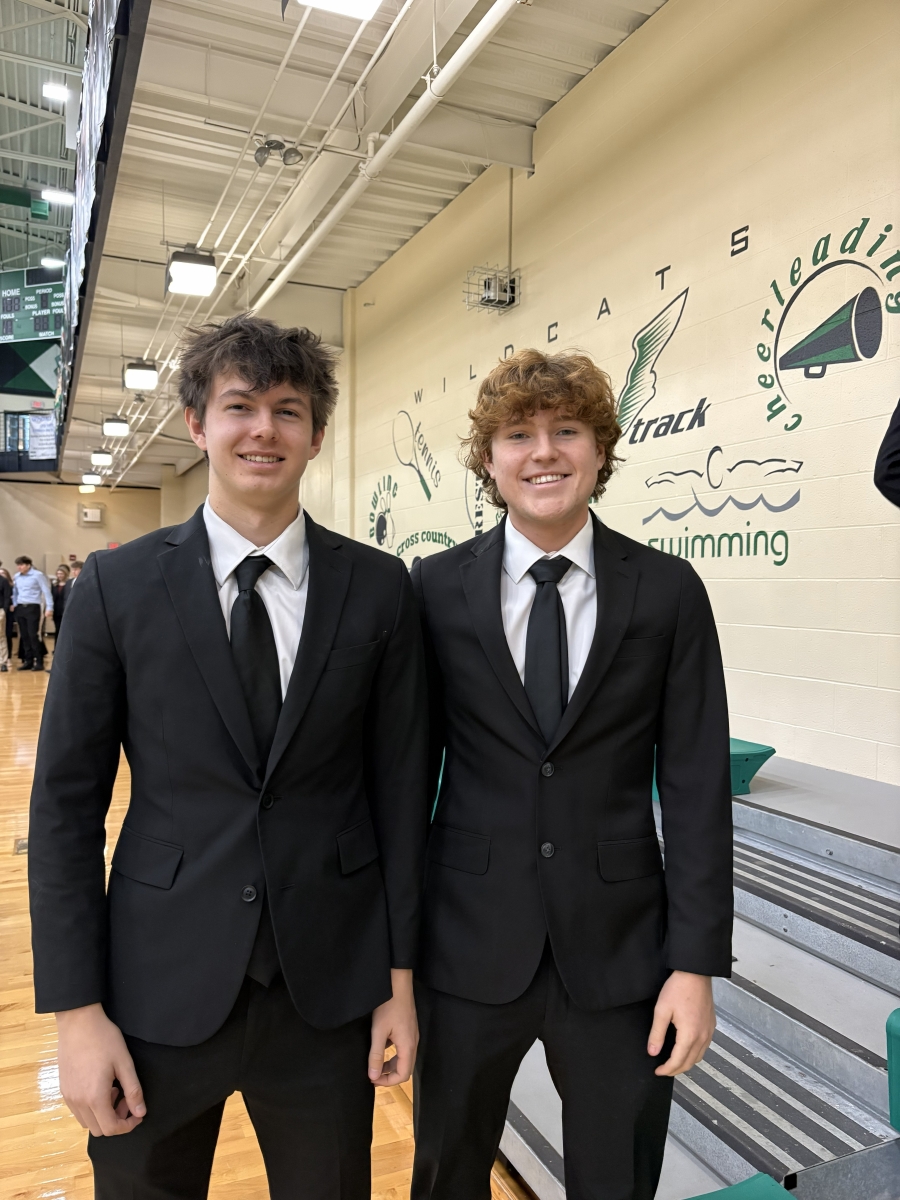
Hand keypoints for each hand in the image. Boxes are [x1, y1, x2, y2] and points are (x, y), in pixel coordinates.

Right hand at [56, 1003, 145, 1135]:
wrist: (78, 1022)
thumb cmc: (104, 1039)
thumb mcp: (124, 1063)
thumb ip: (133, 1090)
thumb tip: (140, 1112)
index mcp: (94, 1097)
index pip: (111, 1128)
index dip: (127, 1126)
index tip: (138, 1114)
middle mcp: (78, 1102)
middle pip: (98, 1129)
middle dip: (116, 1120)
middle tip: (126, 1099)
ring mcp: (68, 1096)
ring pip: (87, 1121)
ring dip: (103, 1114)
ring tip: (114, 1090)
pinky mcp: (64, 1089)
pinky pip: (78, 1110)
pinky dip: (91, 1107)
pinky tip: (100, 1085)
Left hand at [368, 968, 417, 1086]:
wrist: (398, 984)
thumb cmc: (388, 1006)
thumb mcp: (379, 1032)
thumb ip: (376, 1055)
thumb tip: (373, 1076)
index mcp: (408, 1046)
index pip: (403, 1074)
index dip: (388, 1082)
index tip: (373, 1080)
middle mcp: (413, 1042)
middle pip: (405, 1067)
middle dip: (389, 1075)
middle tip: (373, 1075)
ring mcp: (412, 1034)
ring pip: (404, 1057)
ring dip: (391, 1064)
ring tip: (375, 1064)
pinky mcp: (408, 1028)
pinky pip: (403, 1047)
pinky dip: (393, 1053)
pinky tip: (381, 1046)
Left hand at [648, 971, 714, 1076]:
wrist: (695, 973)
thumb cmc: (678, 989)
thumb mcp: (662, 1010)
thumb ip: (657, 1033)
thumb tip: (653, 1052)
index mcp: (689, 1035)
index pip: (678, 1061)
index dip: (667, 1069)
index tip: (657, 1071)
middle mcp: (702, 1037)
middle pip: (690, 1062)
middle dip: (676, 1070)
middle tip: (663, 1070)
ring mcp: (709, 1031)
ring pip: (699, 1056)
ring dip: (686, 1063)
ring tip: (673, 1062)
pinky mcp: (711, 1025)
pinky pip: (704, 1046)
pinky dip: (695, 1053)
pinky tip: (686, 1048)